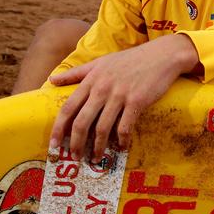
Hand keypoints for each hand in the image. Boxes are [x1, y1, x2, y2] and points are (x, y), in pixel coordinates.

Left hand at [48, 34, 197, 162]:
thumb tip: (51, 80)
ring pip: (102, 128)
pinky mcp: (137, 101)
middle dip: (76, 144)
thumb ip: (77, 72)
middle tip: (74, 157)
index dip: (58, 129)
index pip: (68, 108)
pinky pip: (125, 127)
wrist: (162, 55)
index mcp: (91, 79)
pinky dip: (122, 141)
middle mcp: (102, 88)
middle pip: (82, 122)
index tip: (53, 145)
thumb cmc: (132, 59)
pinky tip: (122, 147)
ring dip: (98, 147)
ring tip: (96, 158)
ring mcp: (120, 95)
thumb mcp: (102, 61)